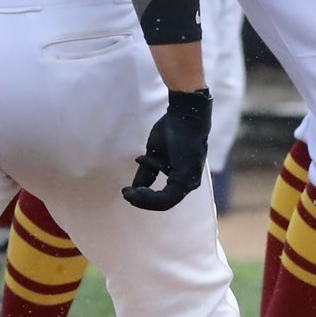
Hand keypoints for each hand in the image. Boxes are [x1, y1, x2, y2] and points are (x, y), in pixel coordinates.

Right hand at [123, 88, 211, 209]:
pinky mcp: (186, 177)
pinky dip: (149, 196)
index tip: (126, 191)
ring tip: (128, 193)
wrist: (184, 113)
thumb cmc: (172, 129)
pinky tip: (136, 190)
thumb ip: (148, 172)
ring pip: (165, 203)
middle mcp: (190, 182)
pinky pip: (166, 196)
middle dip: (142, 201)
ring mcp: (190, 180)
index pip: (165, 197)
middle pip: (164, 203)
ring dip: (144, 200)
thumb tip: (133, 188)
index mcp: (184, 177)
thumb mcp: (154, 154)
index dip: (145, 198)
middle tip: (125, 194)